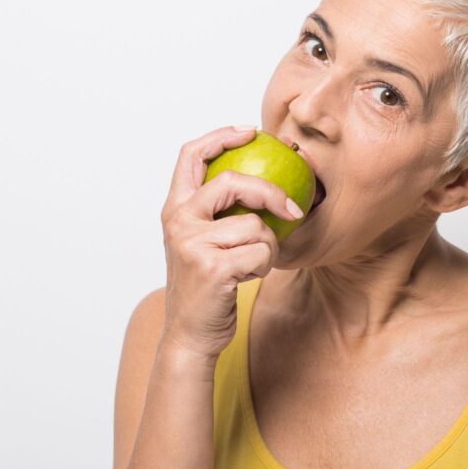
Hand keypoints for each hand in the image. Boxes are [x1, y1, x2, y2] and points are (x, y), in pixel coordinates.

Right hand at [159, 125, 303, 360]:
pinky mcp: (212, 267)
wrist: (190, 336)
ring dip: (267, 248)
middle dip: (269, 192)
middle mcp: (178, 222)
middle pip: (231, 183)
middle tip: (292, 208)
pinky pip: (261, 253)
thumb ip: (220, 214)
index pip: (191, 156)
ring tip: (251, 265)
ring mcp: (192, 244)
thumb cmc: (207, 288)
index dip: (221, 137)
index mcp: (175, 210)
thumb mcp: (204, 243)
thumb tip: (266, 179)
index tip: (251, 132)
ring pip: (255, 225)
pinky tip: (247, 278)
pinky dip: (264, 267)